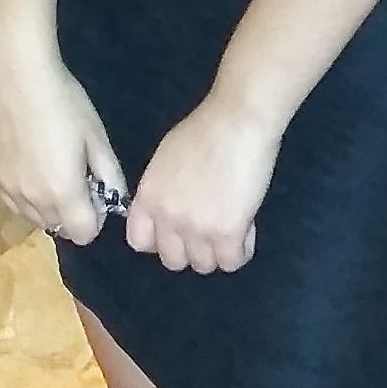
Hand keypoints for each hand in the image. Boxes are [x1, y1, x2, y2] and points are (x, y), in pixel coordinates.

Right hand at [0, 32, 126, 245]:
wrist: (18, 74)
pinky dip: (27, 196)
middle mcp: (32, 200)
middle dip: (72, 212)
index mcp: (63, 192)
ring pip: (34, 218)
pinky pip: (14, 203)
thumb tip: (115, 200)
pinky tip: (32, 165)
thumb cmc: (65, 102)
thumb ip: (110, 176)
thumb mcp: (97, 137)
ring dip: (48, 206)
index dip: (95, 217)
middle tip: (76, 175)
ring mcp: (7, 189)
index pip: (84, 234)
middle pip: (59, 228)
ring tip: (52, 168)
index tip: (96, 190)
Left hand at [123, 90, 282, 271]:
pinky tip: (247, 230)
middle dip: (191, 249)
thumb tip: (173, 208)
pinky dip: (241, 250)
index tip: (177, 232)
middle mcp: (166, 217)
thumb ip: (163, 190)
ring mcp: (196, 228)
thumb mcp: (166, 160)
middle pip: (173, 261)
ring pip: (204, 265)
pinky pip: (232, 262)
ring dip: (218, 250)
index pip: (139, 241)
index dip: (160, 241)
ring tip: (233, 226)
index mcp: (148, 197)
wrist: (237, 121)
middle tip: (210, 229)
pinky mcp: (227, 232)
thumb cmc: (205, 129)